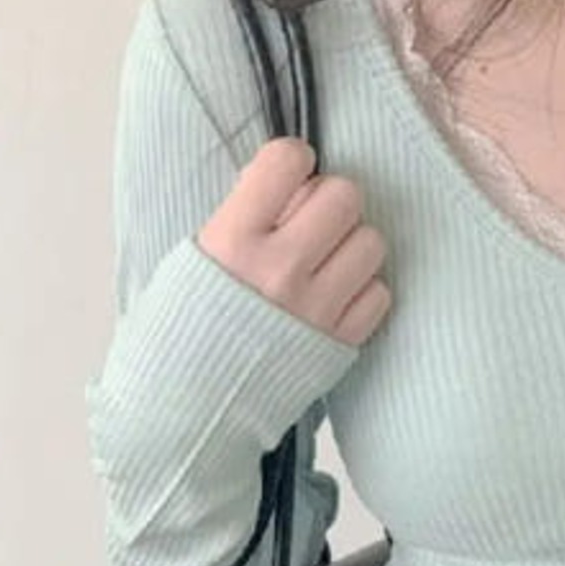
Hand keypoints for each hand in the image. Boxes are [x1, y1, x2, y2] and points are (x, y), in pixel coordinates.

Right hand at [197, 137, 391, 347]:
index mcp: (233, 239)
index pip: (287, 160)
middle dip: (330, 202)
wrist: (186, 405)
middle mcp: (280, 269)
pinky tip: (334, 298)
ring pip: (371, 242)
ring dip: (351, 245)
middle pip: (344, 196)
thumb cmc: (185, 325)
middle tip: (310, 223)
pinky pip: (379, 293)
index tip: (288, 178)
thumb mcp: (197, 256)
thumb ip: (246, 215)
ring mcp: (316, 308)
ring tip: (324, 264)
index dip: (293, 161)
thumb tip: (293, 184)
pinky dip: (363, 291)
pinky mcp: (341, 343)